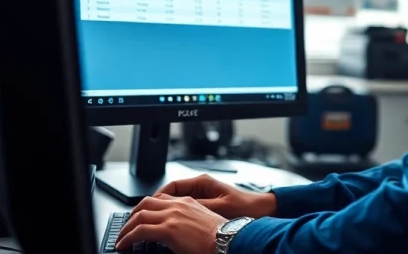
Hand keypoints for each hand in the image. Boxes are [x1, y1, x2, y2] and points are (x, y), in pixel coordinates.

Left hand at [115, 195, 223, 253]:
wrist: (229, 240)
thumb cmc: (221, 235)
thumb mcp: (203, 222)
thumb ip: (188, 221)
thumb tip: (178, 232)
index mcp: (187, 202)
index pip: (160, 198)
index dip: (146, 207)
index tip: (140, 216)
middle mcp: (178, 205)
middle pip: (145, 203)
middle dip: (132, 214)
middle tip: (127, 226)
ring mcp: (172, 216)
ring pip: (139, 216)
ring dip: (126, 228)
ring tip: (122, 238)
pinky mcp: (168, 229)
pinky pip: (139, 231)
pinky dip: (128, 238)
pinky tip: (124, 245)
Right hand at [155, 174, 276, 218]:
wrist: (261, 210)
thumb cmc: (244, 206)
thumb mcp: (218, 207)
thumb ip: (198, 207)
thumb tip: (177, 211)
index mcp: (202, 182)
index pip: (171, 186)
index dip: (157, 197)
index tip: (148, 208)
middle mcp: (201, 186)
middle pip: (171, 193)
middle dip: (158, 205)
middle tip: (147, 217)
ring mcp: (203, 195)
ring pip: (177, 202)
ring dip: (167, 211)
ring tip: (157, 222)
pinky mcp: (207, 204)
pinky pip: (186, 208)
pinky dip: (178, 215)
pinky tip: (174, 225)